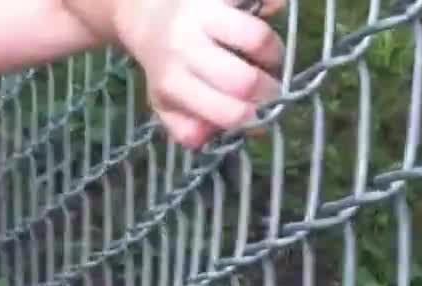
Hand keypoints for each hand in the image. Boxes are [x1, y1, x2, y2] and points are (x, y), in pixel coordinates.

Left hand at [113, 0, 284, 147]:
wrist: (147, 16)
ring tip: (268, 59)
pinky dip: (272, 8)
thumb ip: (188, 128)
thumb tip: (219, 136)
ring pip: (258, 38)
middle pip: (245, 80)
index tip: (261, 115)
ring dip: (274, 54)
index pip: (227, 111)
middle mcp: (184, 46)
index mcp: (171, 82)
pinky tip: (264, 18)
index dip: (254, 118)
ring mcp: (202, 13)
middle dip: (268, 90)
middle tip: (270, 89)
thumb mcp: (166, 102)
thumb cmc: (166, 65)